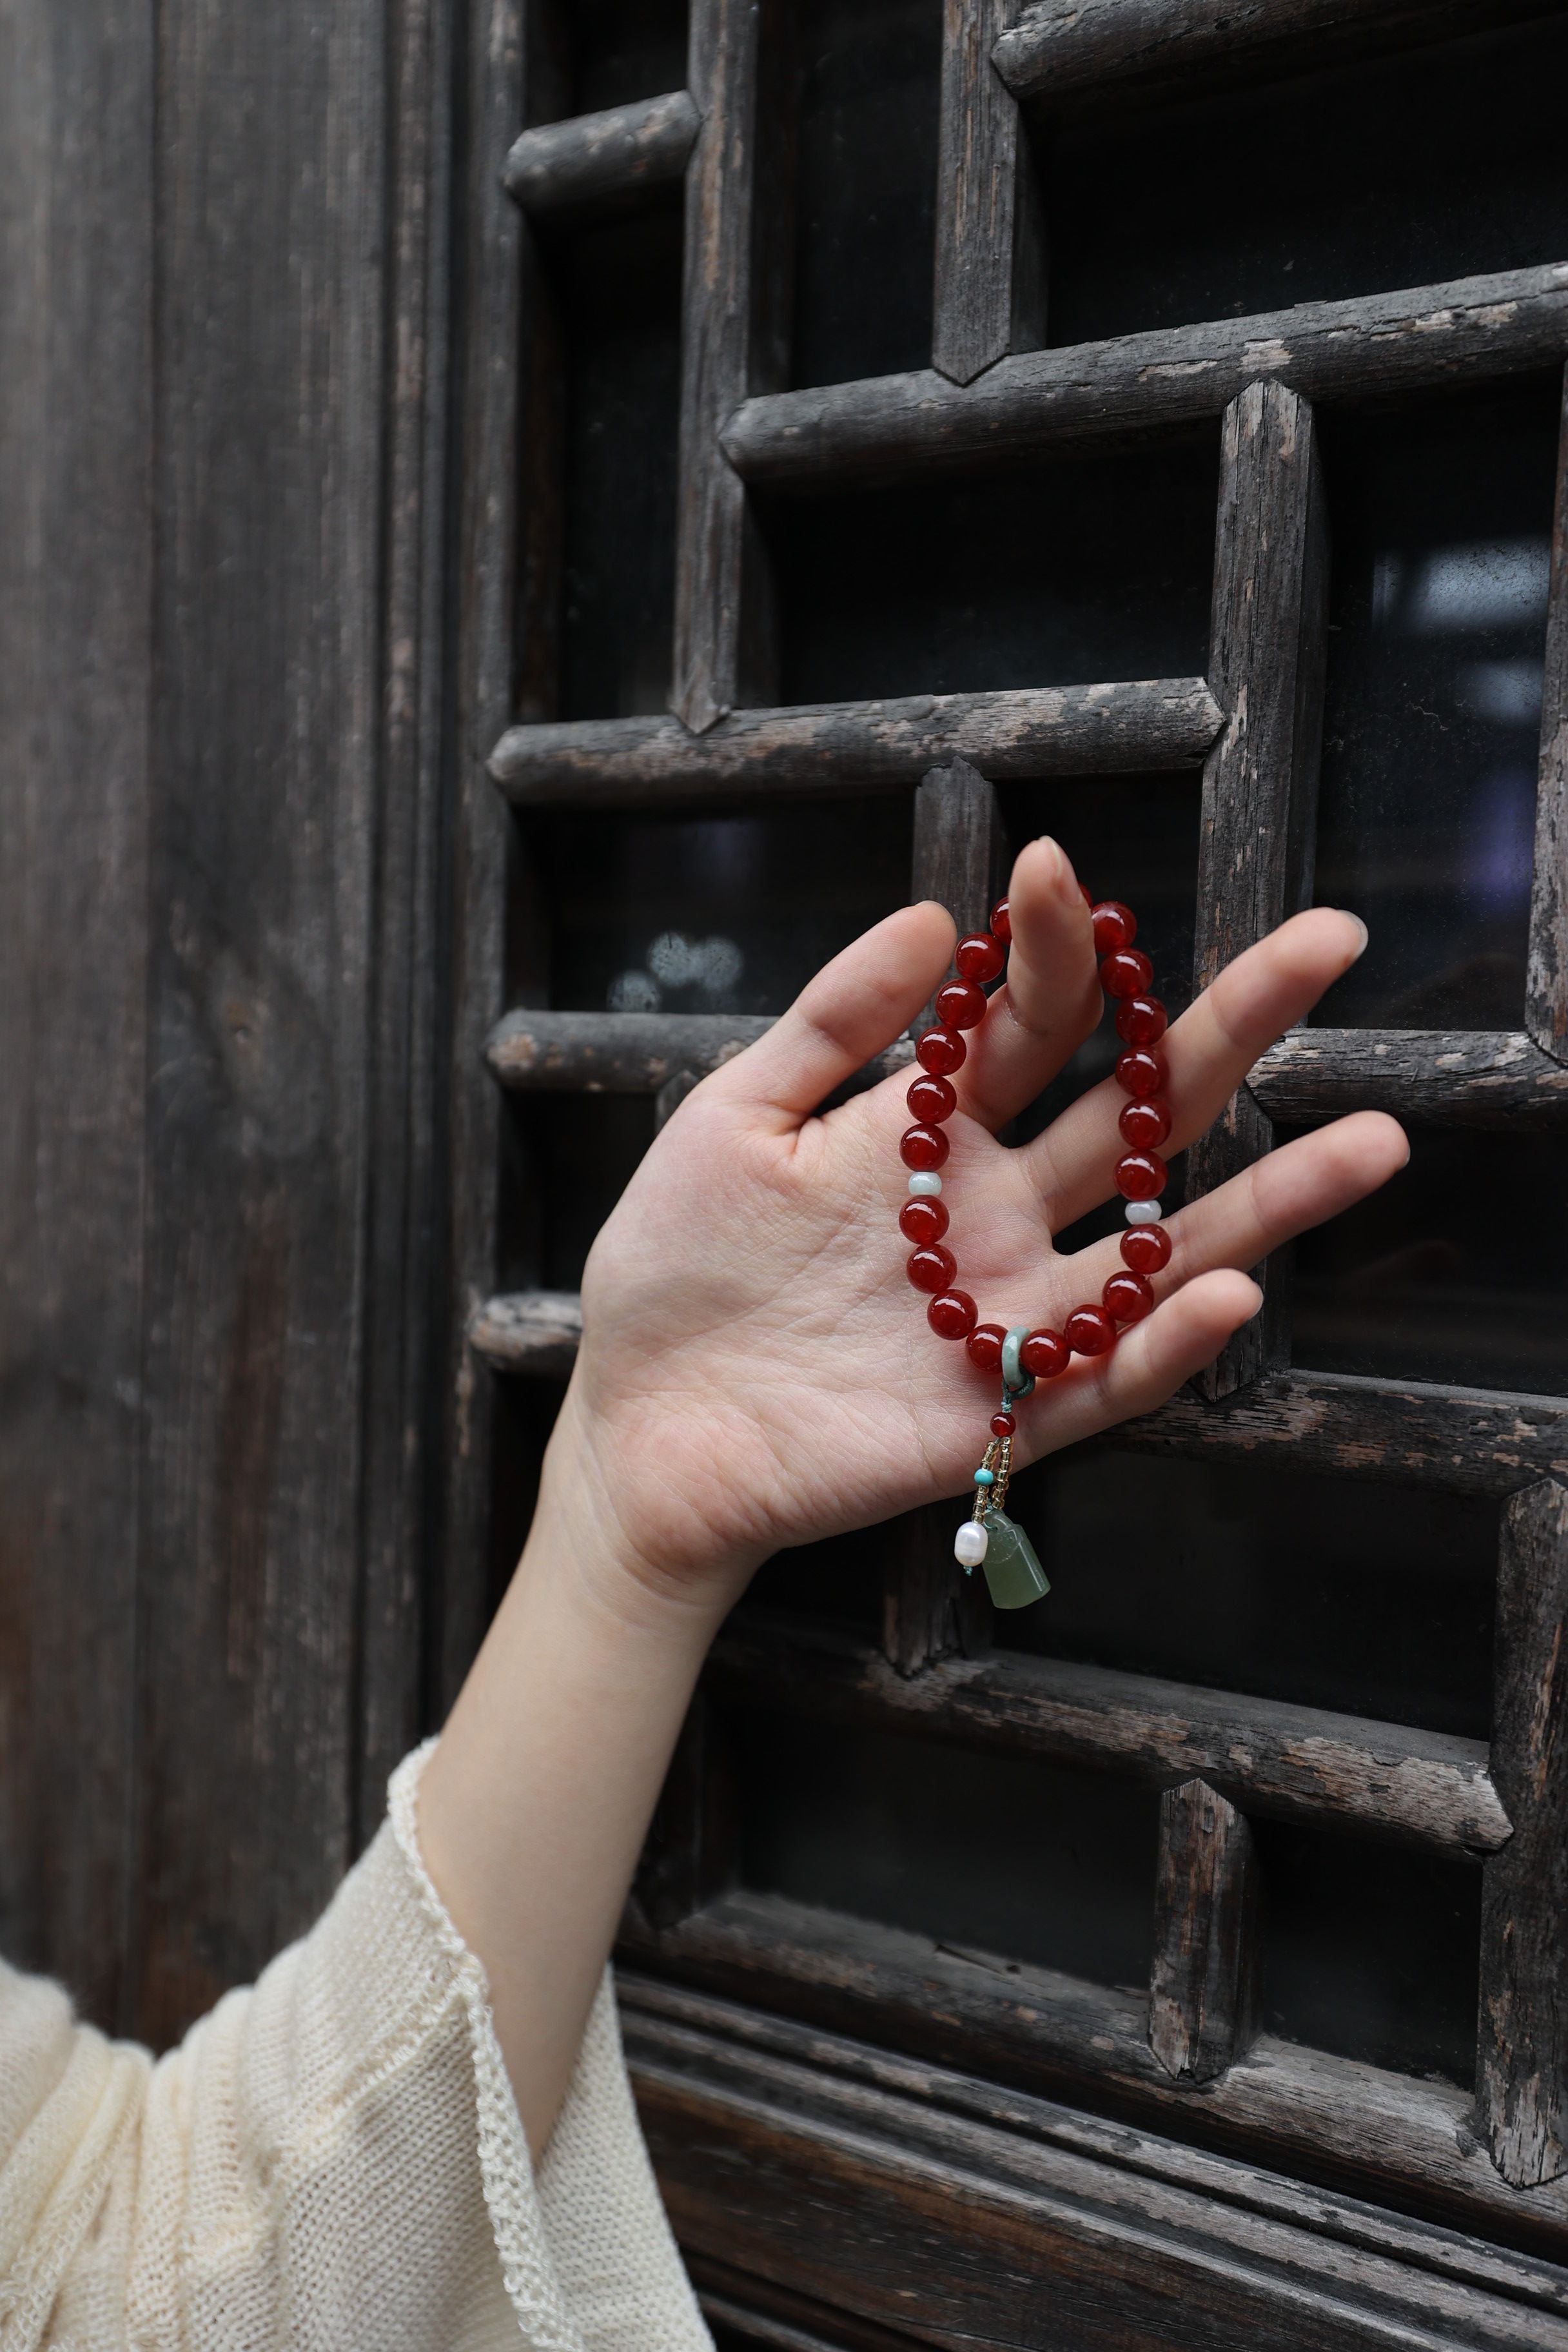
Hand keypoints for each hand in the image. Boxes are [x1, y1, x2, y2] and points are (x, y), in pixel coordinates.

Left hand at [554, 837, 1405, 1614]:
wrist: (639, 1425)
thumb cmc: (675, 1267)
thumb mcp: (734, 1118)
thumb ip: (830, 1024)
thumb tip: (934, 915)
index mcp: (931, 1131)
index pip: (1030, 1023)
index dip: (1056, 949)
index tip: (1059, 872)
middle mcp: (997, 1210)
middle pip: (1136, 1112)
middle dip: (1230, 1031)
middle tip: (1328, 941)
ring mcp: (1009, 1309)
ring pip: (1162, 1247)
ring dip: (1268, 1200)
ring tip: (1373, 1140)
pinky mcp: (998, 1413)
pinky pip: (1103, 1376)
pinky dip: (1166, 1342)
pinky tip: (1226, 1289)